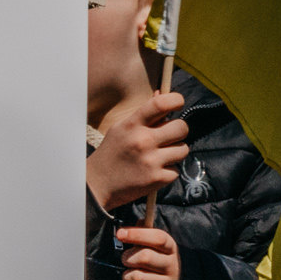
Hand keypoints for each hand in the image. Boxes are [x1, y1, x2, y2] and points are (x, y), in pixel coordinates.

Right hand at [87, 89, 189, 209]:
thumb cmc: (111, 154)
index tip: (178, 104)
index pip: (161, 104)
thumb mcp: (121, 129)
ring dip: (175, 153)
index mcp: (132, 125)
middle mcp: (142, 141)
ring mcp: (151, 161)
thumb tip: (163, 93)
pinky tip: (154, 172)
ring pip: (183, 150)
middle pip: (181, 128)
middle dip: (179, 132)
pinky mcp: (156, 179)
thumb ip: (143, 114)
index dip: (176, 101)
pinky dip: (168, 172)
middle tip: (169, 137)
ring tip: (160, 157)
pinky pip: (176, 170)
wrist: (97, 186)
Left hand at [117, 222, 179, 279]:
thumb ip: (144, 233)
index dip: (137, 234)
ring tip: (130, 277)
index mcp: (171, 248)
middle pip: (145, 257)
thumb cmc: (156, 262)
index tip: (120, 233)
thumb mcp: (154, 245)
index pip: (158, 237)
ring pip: (137, 278)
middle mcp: (173, 266)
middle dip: (128, 258)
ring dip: (126, 278)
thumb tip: (139, 220)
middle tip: (126, 260)